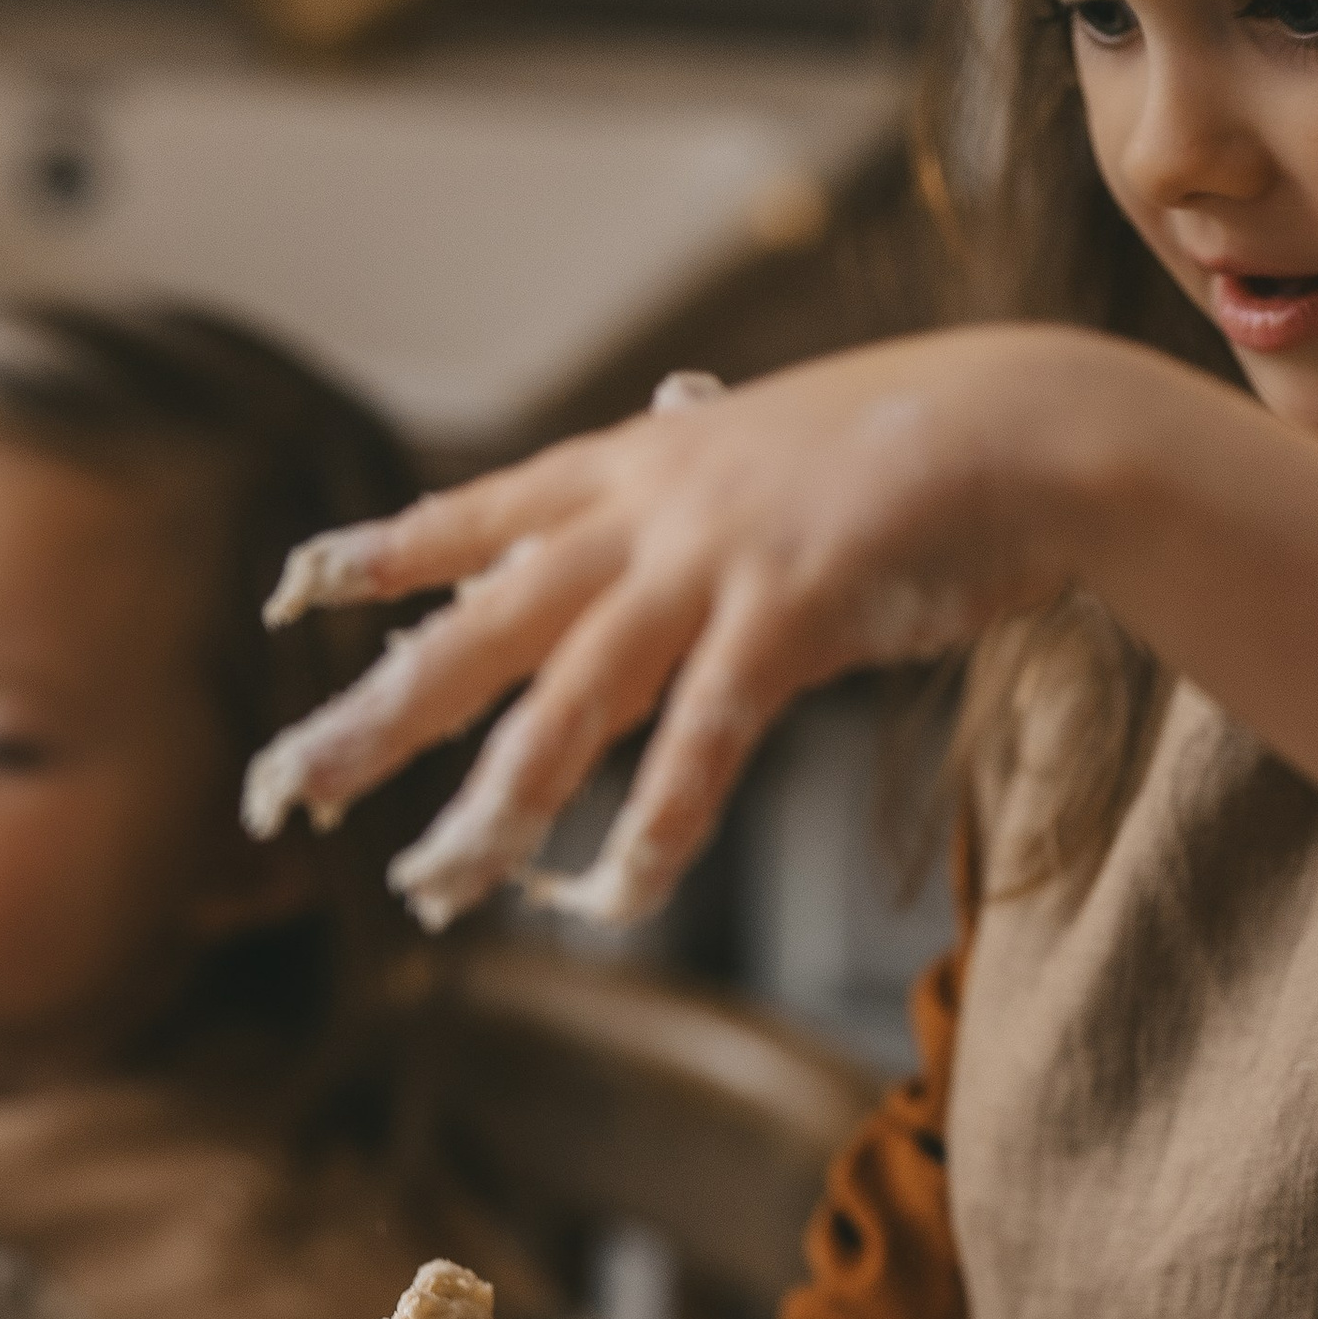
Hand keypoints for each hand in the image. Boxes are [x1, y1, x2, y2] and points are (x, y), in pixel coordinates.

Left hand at [246, 327, 1131, 931]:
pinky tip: (615, 893)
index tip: (292, 591)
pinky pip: (704, 736)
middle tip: (287, 787)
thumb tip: (648, 502)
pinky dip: (659, 822)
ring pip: (569, 696)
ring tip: (433, 881)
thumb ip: (693, 500)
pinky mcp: (793, 610)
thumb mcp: (765, 458)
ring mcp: (715, 557)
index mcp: (635, 465)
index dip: (385, 556)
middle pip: (481, 624)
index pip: (477, 512)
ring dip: (498, 802)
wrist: (1030, 425)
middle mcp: (649, 508)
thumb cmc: (906, 454)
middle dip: (378, 713)